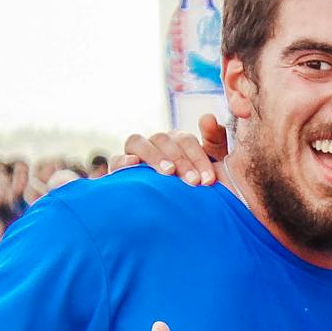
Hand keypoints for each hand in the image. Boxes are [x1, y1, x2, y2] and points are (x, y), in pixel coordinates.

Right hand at [112, 113, 229, 185]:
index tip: (208, 180)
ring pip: (138, 142)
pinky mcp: (120, 170)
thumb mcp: (214, 165)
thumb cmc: (200, 186)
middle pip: (163, 140)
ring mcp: (136, 155)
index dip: (198, 157)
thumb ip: (214, 140)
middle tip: (193, 182)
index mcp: (177, 142)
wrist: (183, 213)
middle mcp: (156, 145)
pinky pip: (117, 160)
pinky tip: (134, 165)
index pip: (185, 140)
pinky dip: (123, 161)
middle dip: (180, 160)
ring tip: (168, 172)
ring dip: (154, 156)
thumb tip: (207, 117)